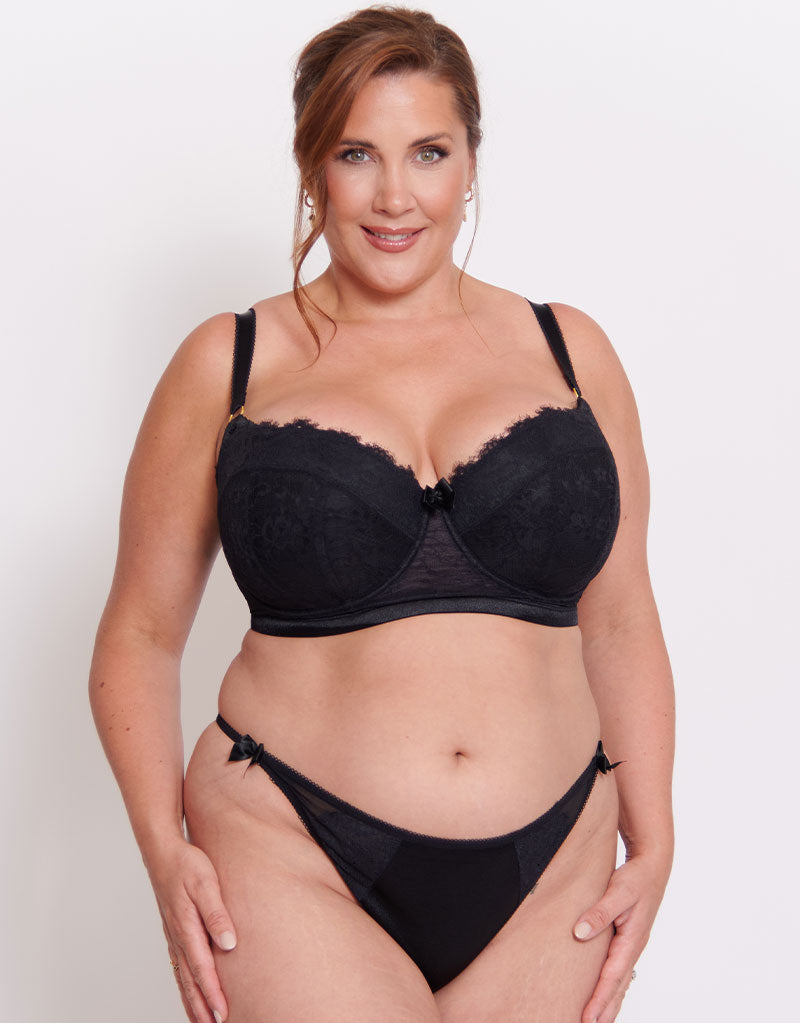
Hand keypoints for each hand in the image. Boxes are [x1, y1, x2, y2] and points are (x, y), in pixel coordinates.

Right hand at [147, 837, 236, 1022]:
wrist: (161, 851)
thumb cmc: (186, 863)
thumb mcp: (206, 883)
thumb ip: (217, 914)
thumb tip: (229, 943)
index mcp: (186, 927)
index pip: (202, 969)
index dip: (213, 994)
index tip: (223, 1015)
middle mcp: (177, 936)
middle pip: (190, 980)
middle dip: (202, 1007)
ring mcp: (173, 935)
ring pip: (182, 976)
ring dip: (192, 1000)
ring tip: (203, 1021)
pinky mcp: (172, 930)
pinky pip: (178, 965)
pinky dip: (184, 984)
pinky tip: (189, 991)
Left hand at [572, 852, 670, 1022]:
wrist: (653, 866)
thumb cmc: (636, 877)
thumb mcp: (618, 891)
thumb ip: (599, 912)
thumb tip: (580, 932)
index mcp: (632, 940)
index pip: (612, 977)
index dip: (599, 999)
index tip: (587, 1018)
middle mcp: (633, 947)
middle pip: (618, 987)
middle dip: (605, 1010)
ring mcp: (632, 945)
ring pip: (621, 982)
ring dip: (610, 1003)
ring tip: (598, 1022)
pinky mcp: (628, 940)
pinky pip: (620, 970)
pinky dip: (614, 987)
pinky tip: (607, 995)